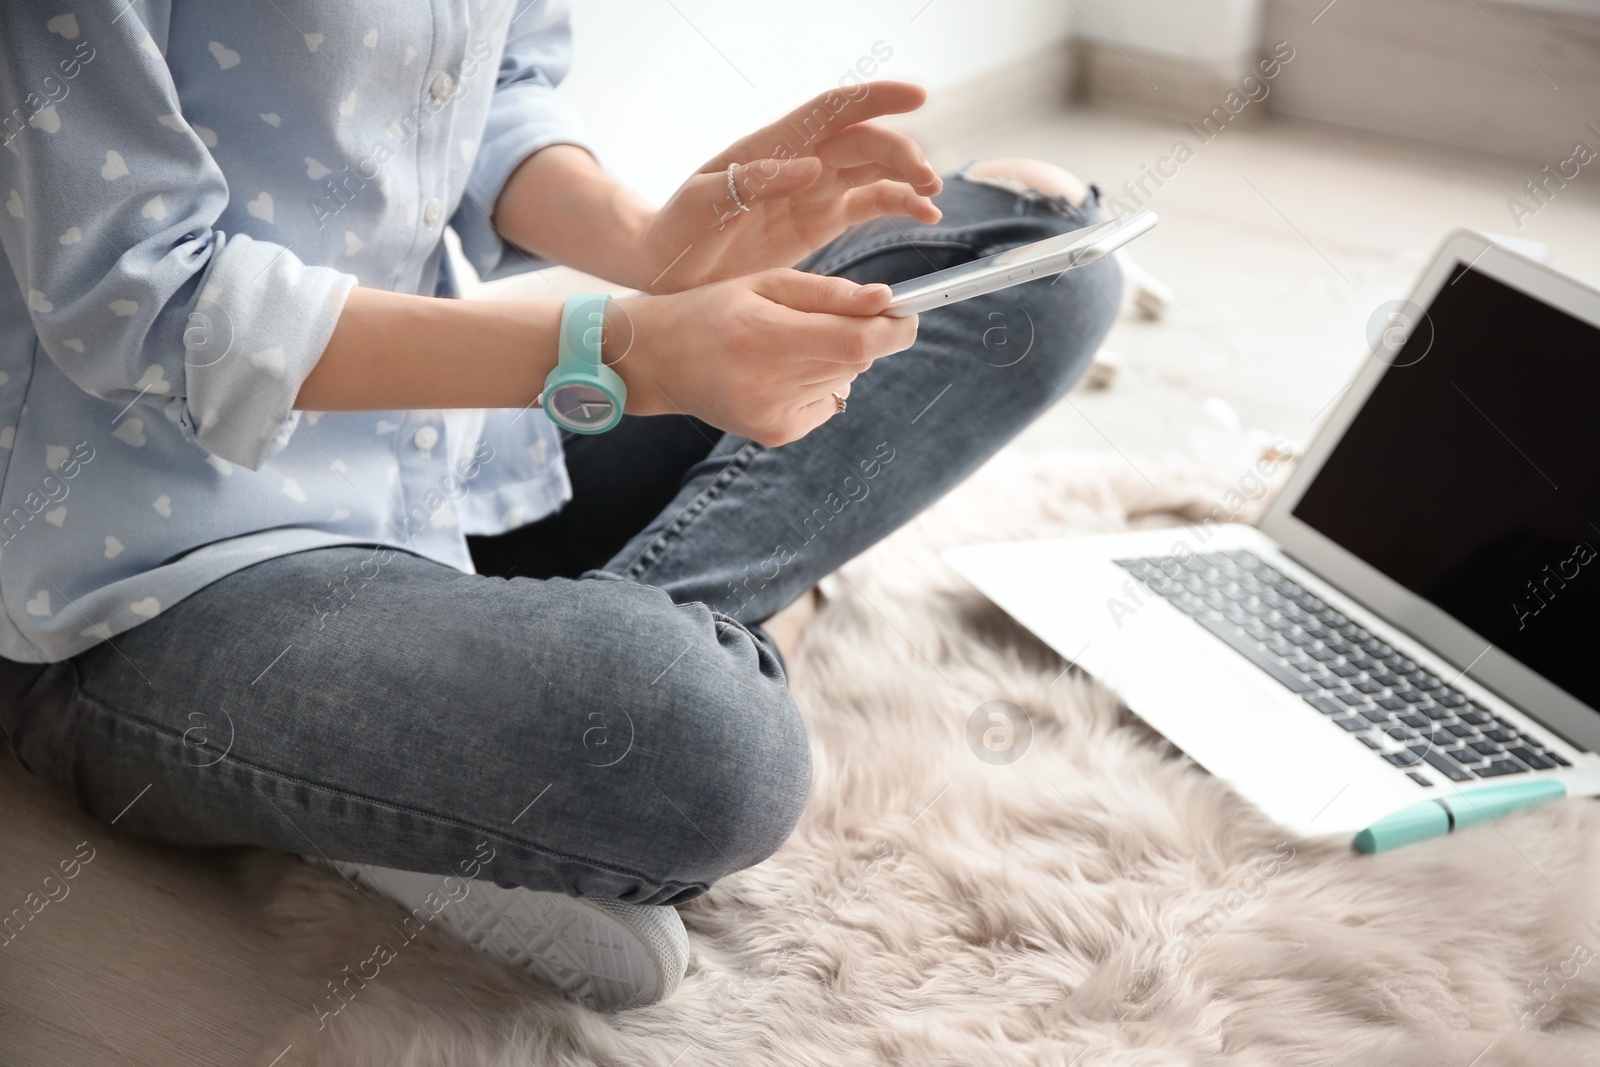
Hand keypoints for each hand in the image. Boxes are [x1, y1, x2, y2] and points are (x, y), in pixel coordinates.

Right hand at [608, 270, 916, 445]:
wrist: (658, 360)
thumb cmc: (714, 309)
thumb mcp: (766, 283)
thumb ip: (829, 293)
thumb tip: (888, 301)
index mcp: (764, 335)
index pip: (857, 342)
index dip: (894, 329)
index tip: (906, 313)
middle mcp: (770, 383)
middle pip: (857, 361)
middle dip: (865, 336)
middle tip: (833, 317)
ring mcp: (773, 415)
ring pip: (846, 380)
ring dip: (837, 358)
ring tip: (790, 343)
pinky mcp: (776, 434)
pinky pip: (828, 403)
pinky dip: (820, 383)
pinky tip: (781, 371)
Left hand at [636, 82, 942, 292]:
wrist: (670, 268)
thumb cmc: (679, 231)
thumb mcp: (702, 204)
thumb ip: (752, 182)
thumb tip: (811, 167)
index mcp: (773, 146)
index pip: (831, 110)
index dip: (873, 98)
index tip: (915, 95)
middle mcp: (801, 161)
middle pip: (863, 140)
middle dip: (900, 151)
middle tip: (926, 178)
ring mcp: (815, 190)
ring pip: (873, 168)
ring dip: (907, 176)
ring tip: (931, 196)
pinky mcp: (822, 221)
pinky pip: (870, 204)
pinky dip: (900, 205)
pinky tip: (924, 214)